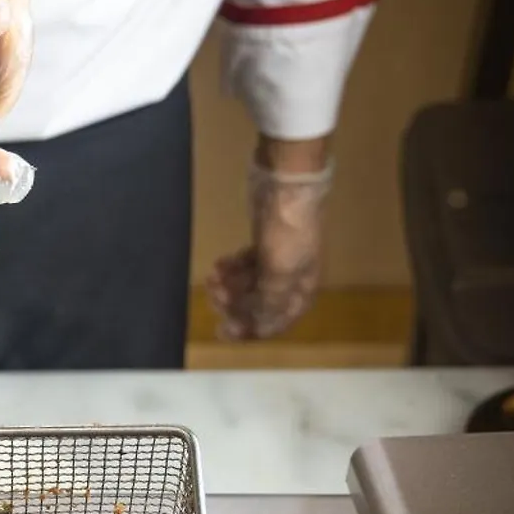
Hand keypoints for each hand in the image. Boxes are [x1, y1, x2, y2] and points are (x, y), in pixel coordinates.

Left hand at [205, 138, 333, 339]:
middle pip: (260, 305)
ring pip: (250, 284)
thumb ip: (270, 302)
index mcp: (302, 289)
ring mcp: (278, 259)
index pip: (277, 322)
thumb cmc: (287, 229)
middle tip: (213, 297)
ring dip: (230, 287)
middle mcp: (292, 278)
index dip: (251, 330)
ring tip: (211, 278)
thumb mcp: (279, 271)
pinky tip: (217, 265)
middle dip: (235, 305)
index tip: (224, 330)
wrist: (287, 183)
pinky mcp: (264, 241)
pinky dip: (231, 269)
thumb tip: (261, 328)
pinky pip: (245, 265)